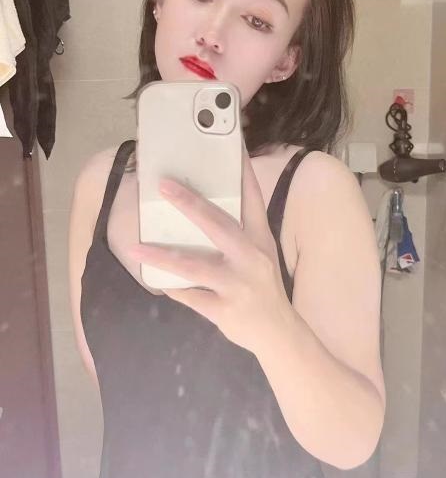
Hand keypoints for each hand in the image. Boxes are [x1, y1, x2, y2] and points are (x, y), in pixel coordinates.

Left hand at [129, 147, 293, 354]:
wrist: (279, 334)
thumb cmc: (263, 286)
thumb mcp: (260, 254)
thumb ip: (238, 232)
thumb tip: (203, 205)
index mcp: (260, 239)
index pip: (252, 198)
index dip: (241, 171)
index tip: (230, 143)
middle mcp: (251, 258)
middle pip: (218, 225)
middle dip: (190, 203)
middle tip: (163, 185)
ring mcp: (237, 285)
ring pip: (195, 266)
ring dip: (162, 256)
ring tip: (135, 246)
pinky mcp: (224, 310)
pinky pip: (190, 297)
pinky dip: (171, 287)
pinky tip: (154, 280)